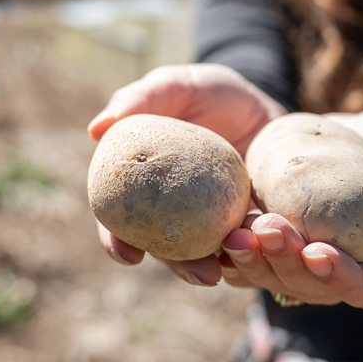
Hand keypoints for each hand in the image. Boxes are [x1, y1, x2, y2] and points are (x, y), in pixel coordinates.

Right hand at [88, 64, 286, 285]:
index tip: (128, 254)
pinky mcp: (251, 226)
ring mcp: (215, 224)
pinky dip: (256, 252)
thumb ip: (141, 99)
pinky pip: (251, 247)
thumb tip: (96, 128)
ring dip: (224, 267)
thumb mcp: (177, 85)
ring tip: (238, 269)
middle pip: (169, 250)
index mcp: (146, 188)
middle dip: (182, 269)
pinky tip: (266, 251)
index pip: (121, 220)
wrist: (265, 105)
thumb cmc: (212, 94)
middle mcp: (177, 214)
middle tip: (202, 275)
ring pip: (212, 256)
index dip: (117, 241)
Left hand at [218, 104, 362, 307]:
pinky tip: (216, 230)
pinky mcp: (281, 239)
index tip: (318, 251)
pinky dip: (233, 249)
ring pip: (277, 276)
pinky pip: (254, 255)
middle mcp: (346, 270)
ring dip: (253, 261)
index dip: (342, 277)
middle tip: (264, 230)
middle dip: (286, 264)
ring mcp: (309, 259)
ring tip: (233, 233)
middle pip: (313, 286)